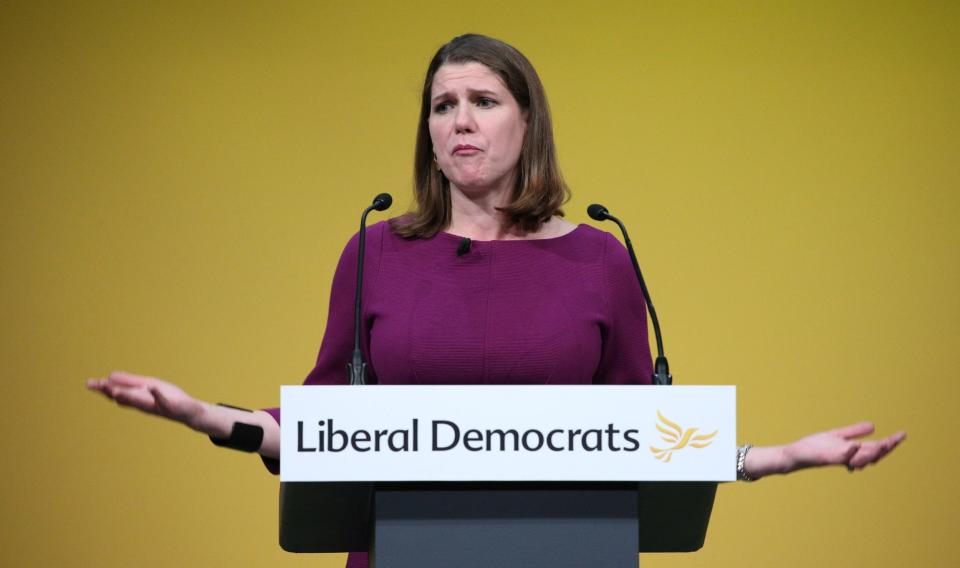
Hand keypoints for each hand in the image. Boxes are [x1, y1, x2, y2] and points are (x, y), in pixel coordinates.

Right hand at [86, 371, 205, 429]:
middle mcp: (144, 403)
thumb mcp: (147, 387)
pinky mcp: (171, 406)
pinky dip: (158, 395)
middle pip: (125, 399)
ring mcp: (157, 406)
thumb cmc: (168, 398)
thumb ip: (130, 382)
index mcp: (137, 398)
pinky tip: (152, 387)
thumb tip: (109, 376)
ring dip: (128, 397)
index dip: (104, 389)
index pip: (117, 393)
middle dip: (111, 392)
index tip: (89, 383)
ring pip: (140, 402)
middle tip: (98, 386)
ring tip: (116, 392)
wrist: (189, 413)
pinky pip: (164, 401)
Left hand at [782, 422, 905, 472]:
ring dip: (872, 452)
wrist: (796, 455)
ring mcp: (838, 458)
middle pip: (872, 454)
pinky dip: (848, 452)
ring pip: (860, 458)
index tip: (903, 434)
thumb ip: (855, 431)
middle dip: (886, 448)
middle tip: (897, 439)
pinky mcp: (826, 459)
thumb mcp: (837, 435)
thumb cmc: (815, 446)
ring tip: (885, 444)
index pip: (876, 447)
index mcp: (853, 450)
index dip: (890, 442)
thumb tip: (874, 426)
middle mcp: (849, 456)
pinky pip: (840, 457)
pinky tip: (855, 445)